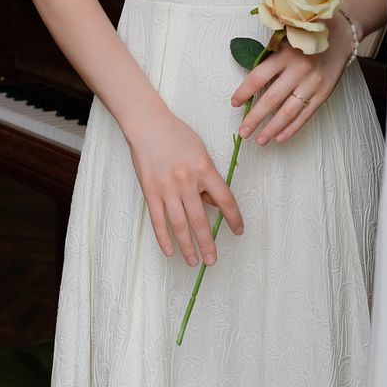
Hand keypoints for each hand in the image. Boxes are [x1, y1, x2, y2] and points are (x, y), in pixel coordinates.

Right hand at [127, 112, 244, 266]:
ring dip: (187, 246)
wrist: (148, 124)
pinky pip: (158, 219)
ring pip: (179, 224)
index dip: (233, 218)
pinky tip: (170, 251)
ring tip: (194, 261)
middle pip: (200, 219)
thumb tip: (212, 203)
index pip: (224, 199)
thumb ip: (207, 177)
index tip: (238, 230)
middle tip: (213, 260)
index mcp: (204, 168)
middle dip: (207, 243)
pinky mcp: (150, 191)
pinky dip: (163, 238)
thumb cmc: (177, 135)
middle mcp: (186, 181)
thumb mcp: (200, 151)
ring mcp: (167, 188)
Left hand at [230, 16, 353, 144]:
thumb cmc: (307, 35)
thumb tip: (249, 80)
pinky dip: (292, 128)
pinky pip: (306, 115)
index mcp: (284, 55)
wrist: (342, 35)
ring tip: (259, 140)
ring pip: (288, 111)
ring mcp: (312, 83)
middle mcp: (298, 70)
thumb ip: (270, 55)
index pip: (258, 77)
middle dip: (255, 118)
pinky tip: (279, 138)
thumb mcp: (286, 37)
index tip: (234, 103)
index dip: (244, 92)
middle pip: (272, 99)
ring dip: (272, 129)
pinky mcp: (324, 93)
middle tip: (243, 132)